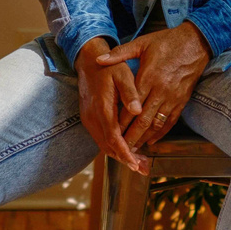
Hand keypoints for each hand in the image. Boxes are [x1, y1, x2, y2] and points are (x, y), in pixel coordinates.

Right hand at [74, 37, 149, 173]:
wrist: (88, 61)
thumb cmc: (108, 67)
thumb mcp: (122, 74)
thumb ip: (130, 92)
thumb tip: (138, 111)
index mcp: (102, 108)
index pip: (113, 137)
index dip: (124, 153)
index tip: (135, 164)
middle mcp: (92, 117)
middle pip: (107, 146)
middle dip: (125, 159)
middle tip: (143, 168)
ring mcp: (88, 119)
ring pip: (103, 144)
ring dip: (119, 155)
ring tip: (138, 162)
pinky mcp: (88, 119)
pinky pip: (100, 138)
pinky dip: (113, 146)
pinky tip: (126, 148)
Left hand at [95, 21, 211, 149]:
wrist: (196, 42)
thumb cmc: (167, 42)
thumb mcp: (142, 43)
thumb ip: (120, 53)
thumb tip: (99, 60)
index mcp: (149, 77)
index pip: (131, 105)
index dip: (121, 121)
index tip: (111, 132)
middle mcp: (161, 90)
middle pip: (143, 120)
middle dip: (131, 136)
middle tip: (120, 149)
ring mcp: (172, 97)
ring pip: (156, 124)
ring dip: (144, 138)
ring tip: (132, 149)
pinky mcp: (182, 100)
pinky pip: (170, 121)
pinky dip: (160, 133)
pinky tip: (151, 140)